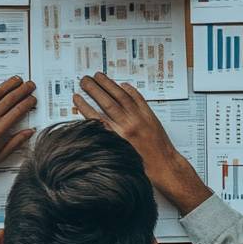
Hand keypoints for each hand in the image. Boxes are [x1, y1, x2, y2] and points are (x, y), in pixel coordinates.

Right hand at [73, 73, 211, 214]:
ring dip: (109, 85)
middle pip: (107, 102)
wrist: (165, 167)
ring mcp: (140, 118)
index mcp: (118, 138)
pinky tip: (123, 84)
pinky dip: (130, 90)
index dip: (84, 106)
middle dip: (94, 89)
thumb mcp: (119, 156)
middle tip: (84, 80)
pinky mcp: (150, 116)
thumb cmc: (144, 167)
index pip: (96, 117)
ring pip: (121, 96)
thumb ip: (109, 141)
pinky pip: (138, 98)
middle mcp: (128, 126)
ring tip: (99, 76)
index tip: (76, 98)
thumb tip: (96, 128)